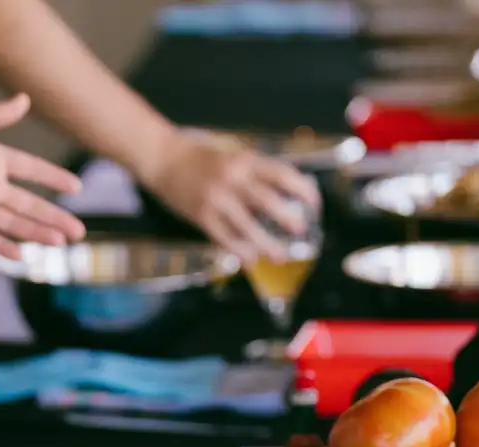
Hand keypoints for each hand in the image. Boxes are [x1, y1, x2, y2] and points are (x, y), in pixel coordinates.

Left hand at [0, 93, 86, 257]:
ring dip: (36, 233)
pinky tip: (22, 256)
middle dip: (54, 217)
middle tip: (79, 231)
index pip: (32, 170)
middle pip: (29, 204)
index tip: (77, 188)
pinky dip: (2, 246)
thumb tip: (25, 100)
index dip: (54, 178)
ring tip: (61, 243)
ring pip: (12, 223)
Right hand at [142, 134, 320, 262]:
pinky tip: (250, 259)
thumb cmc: (202, 158)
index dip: (302, 189)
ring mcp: (216, 199)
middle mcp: (233, 178)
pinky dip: (239, 250)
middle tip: (300, 231)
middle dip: (288, 219)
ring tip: (280, 256)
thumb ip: (256, 172)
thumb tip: (285, 195)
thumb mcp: (233, 156)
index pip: (282, 174)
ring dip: (267, 244)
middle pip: (268, 201)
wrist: (164, 158)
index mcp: (245, 160)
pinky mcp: (201, 215)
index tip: (314, 203)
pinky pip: (225, 237)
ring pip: (247, 226)